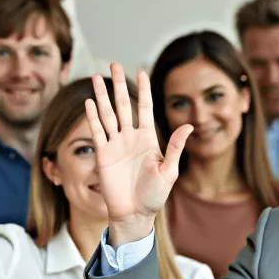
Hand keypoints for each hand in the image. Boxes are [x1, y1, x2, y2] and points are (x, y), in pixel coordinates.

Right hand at [85, 63, 191, 244]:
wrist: (135, 213)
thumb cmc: (155, 195)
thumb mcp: (169, 171)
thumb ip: (175, 148)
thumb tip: (189, 126)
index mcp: (148, 138)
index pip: (144, 108)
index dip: (143, 90)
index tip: (140, 71)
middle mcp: (130, 137)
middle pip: (123, 105)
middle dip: (118, 85)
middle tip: (114, 64)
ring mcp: (115, 144)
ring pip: (107, 114)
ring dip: (102, 96)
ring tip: (97, 77)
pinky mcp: (103, 154)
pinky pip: (97, 131)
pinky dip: (93, 116)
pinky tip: (90, 101)